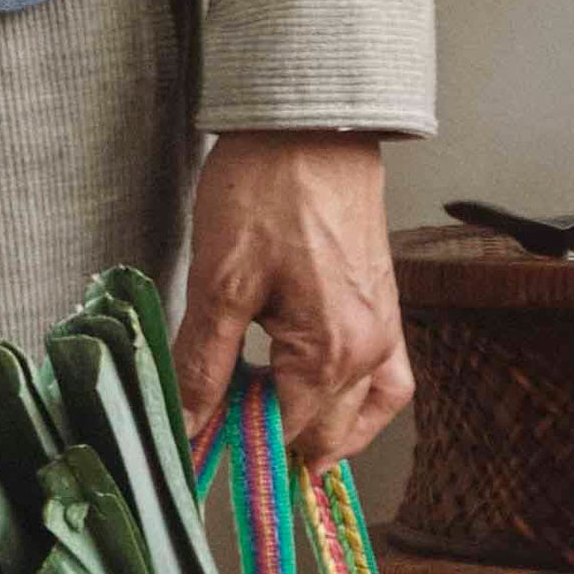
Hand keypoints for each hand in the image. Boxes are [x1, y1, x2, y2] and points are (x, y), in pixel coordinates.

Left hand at [177, 133, 409, 477]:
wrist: (312, 125)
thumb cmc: (267, 190)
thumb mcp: (219, 282)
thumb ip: (203, 363)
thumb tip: (186, 422)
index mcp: (330, 352)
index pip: (282, 433)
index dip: (236, 446)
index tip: (196, 448)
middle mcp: (370, 350)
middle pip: (325, 433)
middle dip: (276, 445)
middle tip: (222, 438)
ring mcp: (385, 329)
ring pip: (365, 414)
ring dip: (326, 435)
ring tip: (276, 439)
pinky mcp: (384, 307)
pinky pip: (387, 380)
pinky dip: (362, 405)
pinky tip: (330, 400)